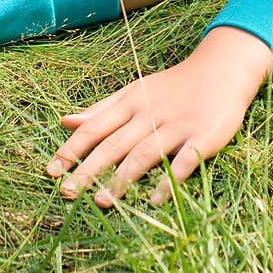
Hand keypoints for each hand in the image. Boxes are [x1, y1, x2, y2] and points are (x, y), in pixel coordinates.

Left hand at [45, 26, 272, 206]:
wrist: (221, 69)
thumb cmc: (172, 87)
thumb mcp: (134, 91)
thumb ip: (100, 109)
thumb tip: (63, 121)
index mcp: (130, 103)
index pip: (94, 127)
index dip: (71, 148)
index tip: (51, 170)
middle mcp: (149, 114)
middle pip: (114, 144)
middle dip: (88, 169)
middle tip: (67, 193)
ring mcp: (177, 126)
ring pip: (144, 153)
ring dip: (122, 179)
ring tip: (102, 203)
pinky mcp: (204, 136)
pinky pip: (184, 160)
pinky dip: (170, 180)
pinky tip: (156, 200)